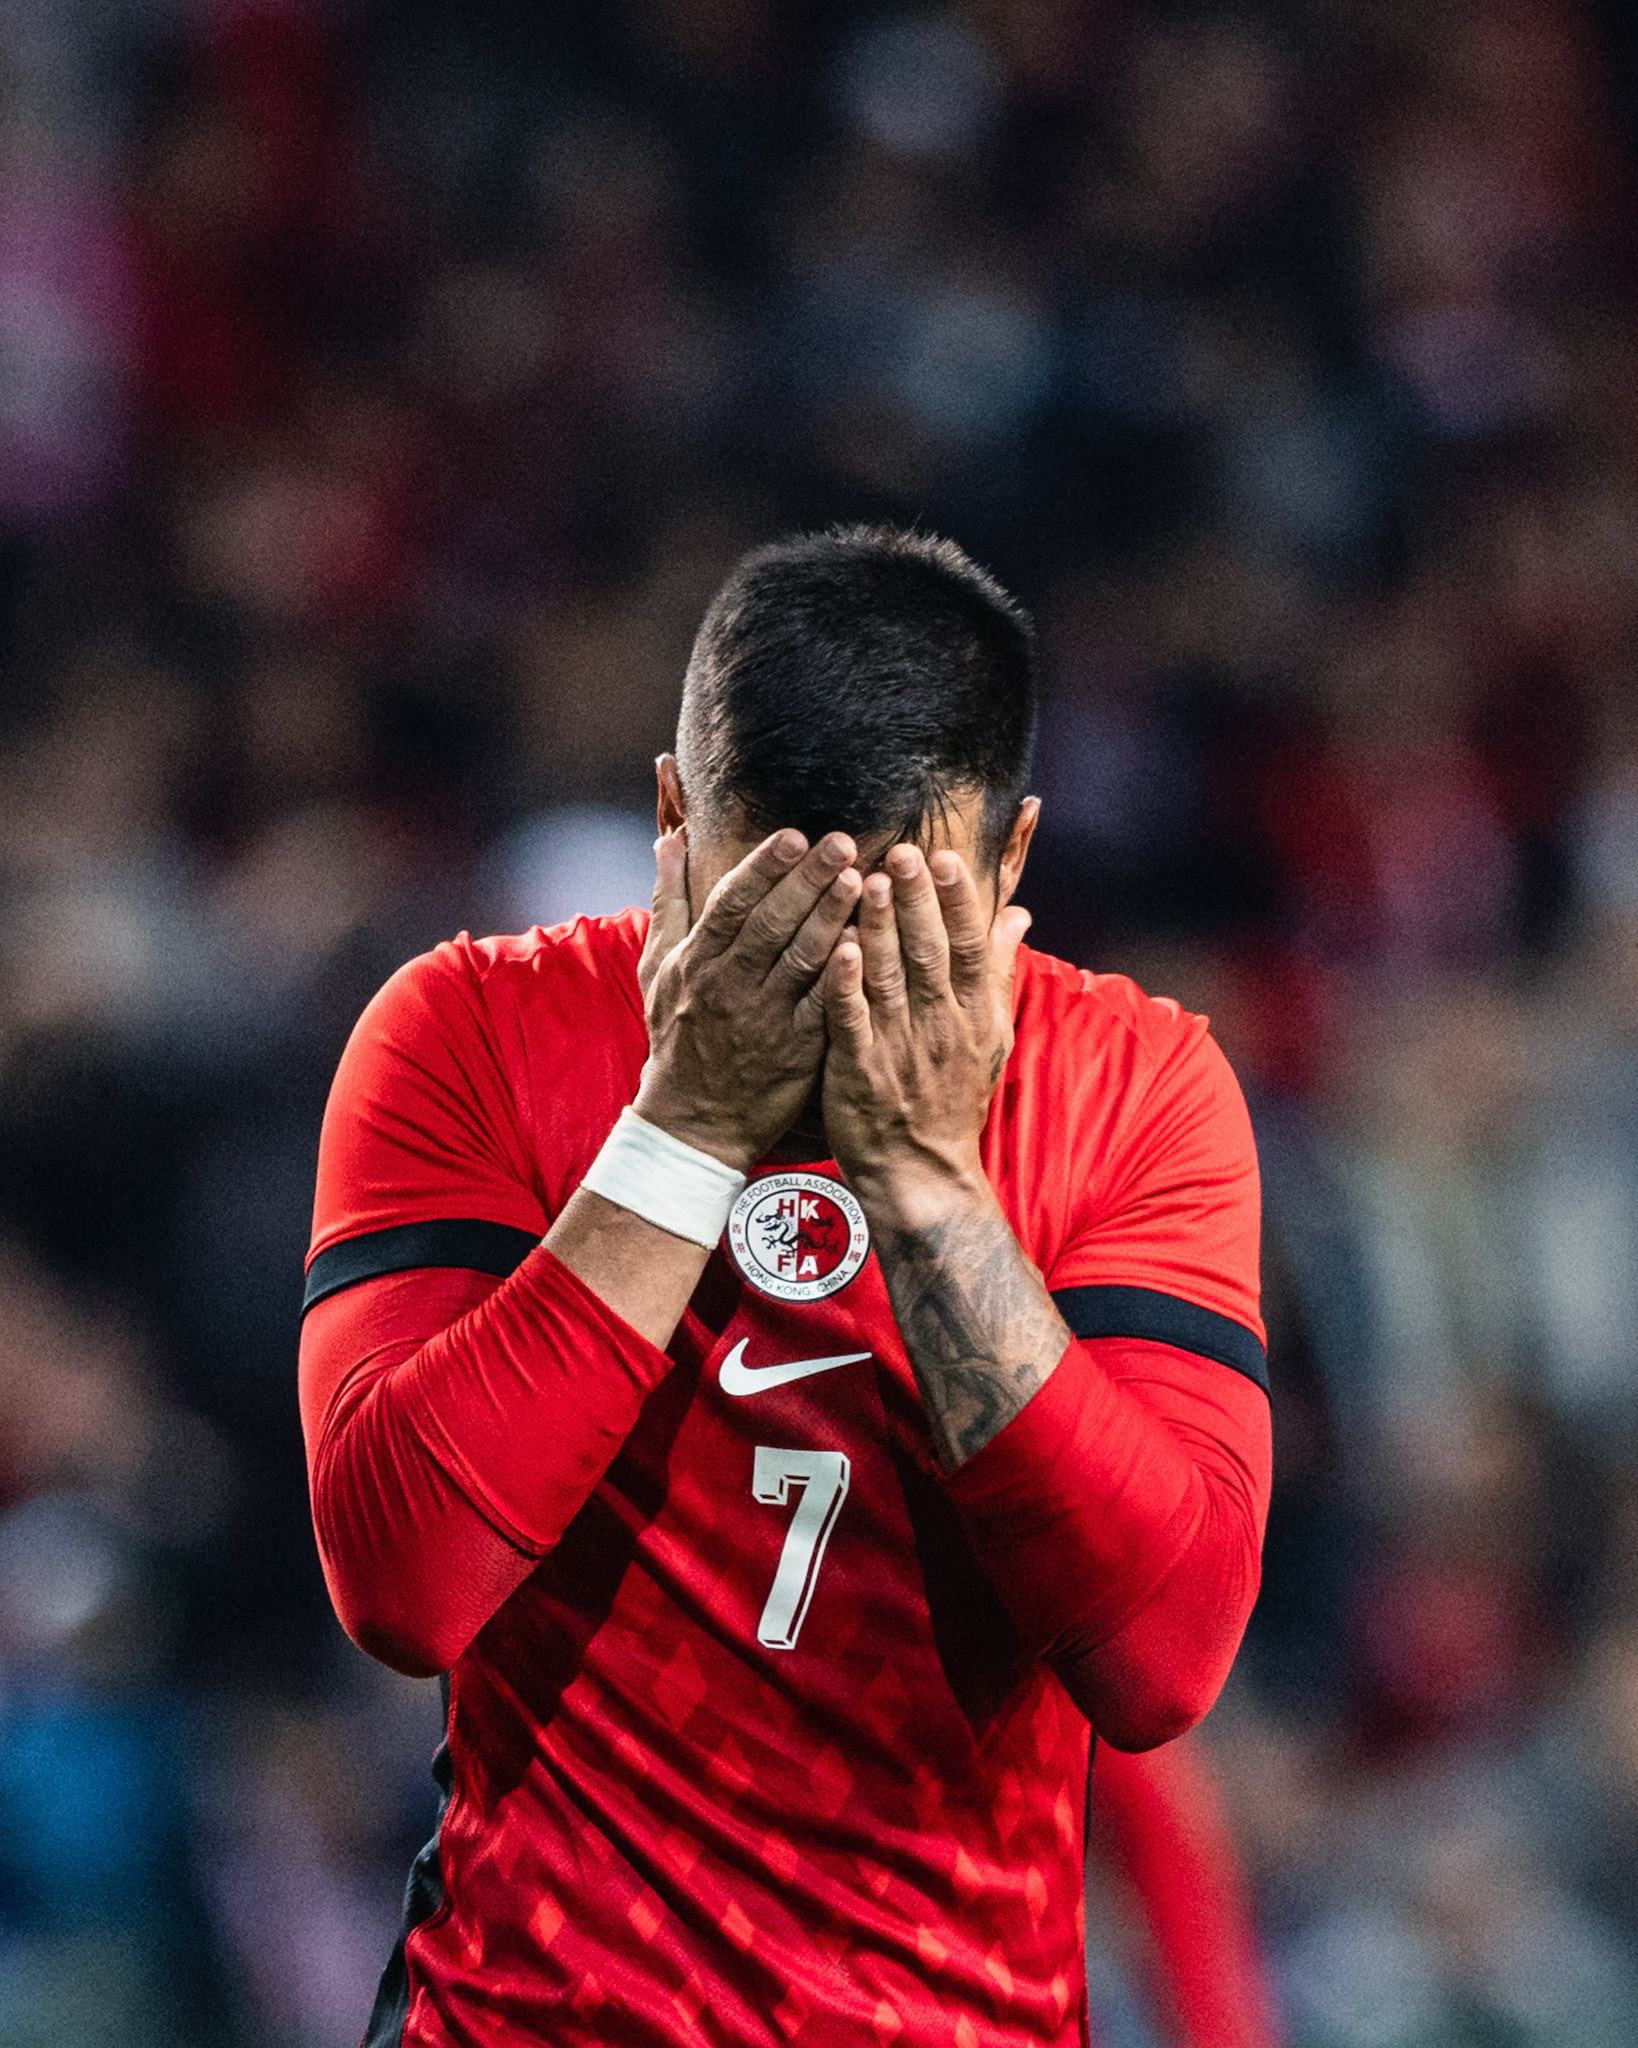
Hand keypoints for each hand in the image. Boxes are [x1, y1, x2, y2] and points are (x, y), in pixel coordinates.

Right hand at [634, 826, 861, 1171]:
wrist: (692, 1120)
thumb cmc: (677, 1036)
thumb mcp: (659, 967)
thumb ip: (669, 900)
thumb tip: (669, 841)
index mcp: (698, 961)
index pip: (732, 903)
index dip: (764, 868)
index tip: (794, 835)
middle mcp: (729, 985)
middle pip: (771, 923)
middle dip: (807, 880)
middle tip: (841, 843)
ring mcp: (764, 1019)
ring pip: (802, 959)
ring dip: (832, 917)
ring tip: (862, 879)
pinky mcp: (797, 1050)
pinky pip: (824, 1005)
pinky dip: (845, 973)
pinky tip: (870, 942)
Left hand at [819, 845, 1029, 1218]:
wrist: (922, 1173)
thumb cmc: (953, 1097)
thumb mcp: (991, 1036)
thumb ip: (998, 972)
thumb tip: (1017, 914)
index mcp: (974, 1015)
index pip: (969, 947)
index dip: (958, 902)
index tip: (946, 858)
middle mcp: (940, 1027)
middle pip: (930, 953)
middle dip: (916, 901)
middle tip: (902, 852)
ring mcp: (899, 1048)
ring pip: (889, 978)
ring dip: (879, 929)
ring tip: (868, 881)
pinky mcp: (859, 1070)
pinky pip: (852, 1021)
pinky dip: (846, 985)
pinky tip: (839, 948)